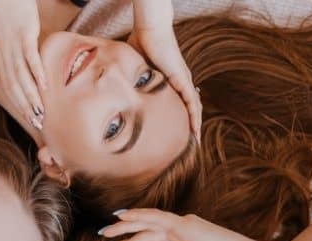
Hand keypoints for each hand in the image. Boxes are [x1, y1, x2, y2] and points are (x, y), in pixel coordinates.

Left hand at [0, 0, 45, 129]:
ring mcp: (13, 46)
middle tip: (37, 122)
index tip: (29, 119)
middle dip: (26, 106)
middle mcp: (3, 56)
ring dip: (31, 95)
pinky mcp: (23, 35)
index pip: (8, 87)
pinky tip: (44, 85)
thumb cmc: (4, 15)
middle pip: (15, 86)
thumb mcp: (2, 39)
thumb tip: (21, 69)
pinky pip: (30, 57)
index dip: (18, 104)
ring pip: (22, 76)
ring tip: (41, 110)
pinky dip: (36, 72)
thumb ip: (10, 55)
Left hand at [100, 209, 265, 240]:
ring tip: (104, 236)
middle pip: (146, 231)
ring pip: (146, 226)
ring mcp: (184, 225)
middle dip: (123, 235)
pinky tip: (120, 218)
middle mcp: (184, 230)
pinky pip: (155, 218)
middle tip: (103, 239)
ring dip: (123, 230)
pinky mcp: (184, 225)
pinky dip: (137, 216)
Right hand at [129, 0, 201, 138]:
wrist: (148, 30)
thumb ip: (131, 77)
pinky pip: (192, 102)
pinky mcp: (182, 79)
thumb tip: (115, 85)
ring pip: (194, 106)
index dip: (181, 116)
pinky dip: (195, 116)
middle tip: (191, 141)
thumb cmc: (141, 42)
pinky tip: (196, 129)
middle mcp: (181, 80)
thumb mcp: (135, 67)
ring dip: (195, 124)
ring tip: (196, 140)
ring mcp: (183, 79)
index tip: (179, 131)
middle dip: (191, 124)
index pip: (179, 101)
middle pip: (190, 106)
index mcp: (170, 79)